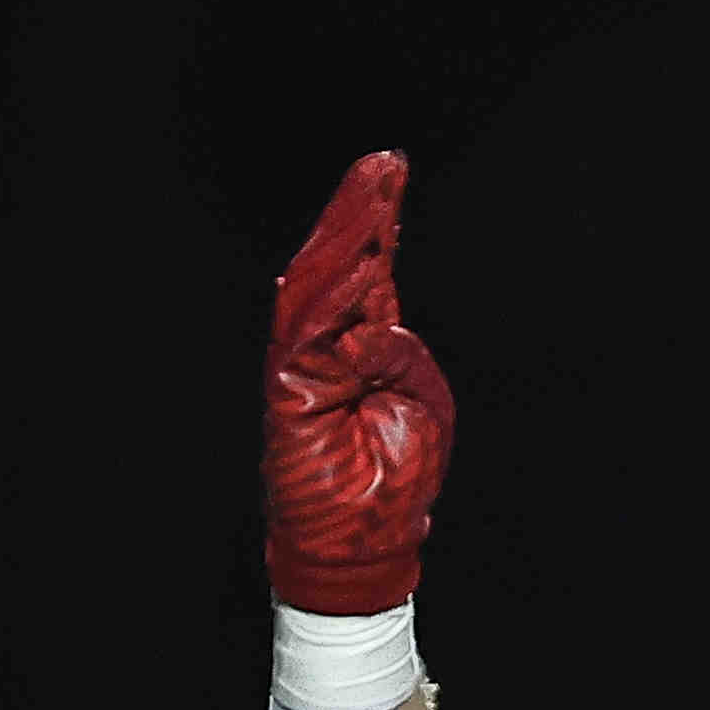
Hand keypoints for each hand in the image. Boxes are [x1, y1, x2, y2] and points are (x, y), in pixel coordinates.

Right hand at [264, 151, 453, 616]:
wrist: (368, 546)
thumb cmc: (395, 483)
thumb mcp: (421, 404)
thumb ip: (400, 353)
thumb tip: (376, 314)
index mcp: (359, 345)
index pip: (366, 271)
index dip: (377, 222)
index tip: (392, 174)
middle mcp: (325, 347)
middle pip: (337, 266)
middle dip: (360, 212)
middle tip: (383, 163)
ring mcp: (302, 366)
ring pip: (317, 288)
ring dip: (344, 239)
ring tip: (369, 192)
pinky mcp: (288, 392)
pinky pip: (307, 335)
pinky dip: (333, 299)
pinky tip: (358, 264)